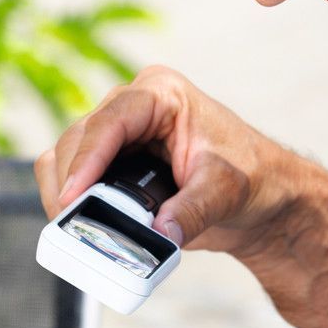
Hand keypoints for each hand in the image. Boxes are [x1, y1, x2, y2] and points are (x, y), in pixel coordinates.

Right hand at [33, 66, 300, 256]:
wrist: (262, 196)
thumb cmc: (253, 178)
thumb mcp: (226, 192)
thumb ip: (192, 211)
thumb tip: (158, 234)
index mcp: (161, 93)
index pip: (109, 122)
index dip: (86, 160)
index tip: (73, 197)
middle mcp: (132, 104)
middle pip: (78, 138)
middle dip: (71, 181)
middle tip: (73, 225)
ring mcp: (119, 131)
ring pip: (65, 154)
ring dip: (64, 191)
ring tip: (73, 228)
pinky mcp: (111, 158)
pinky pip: (72, 172)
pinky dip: (69, 198)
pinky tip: (78, 223)